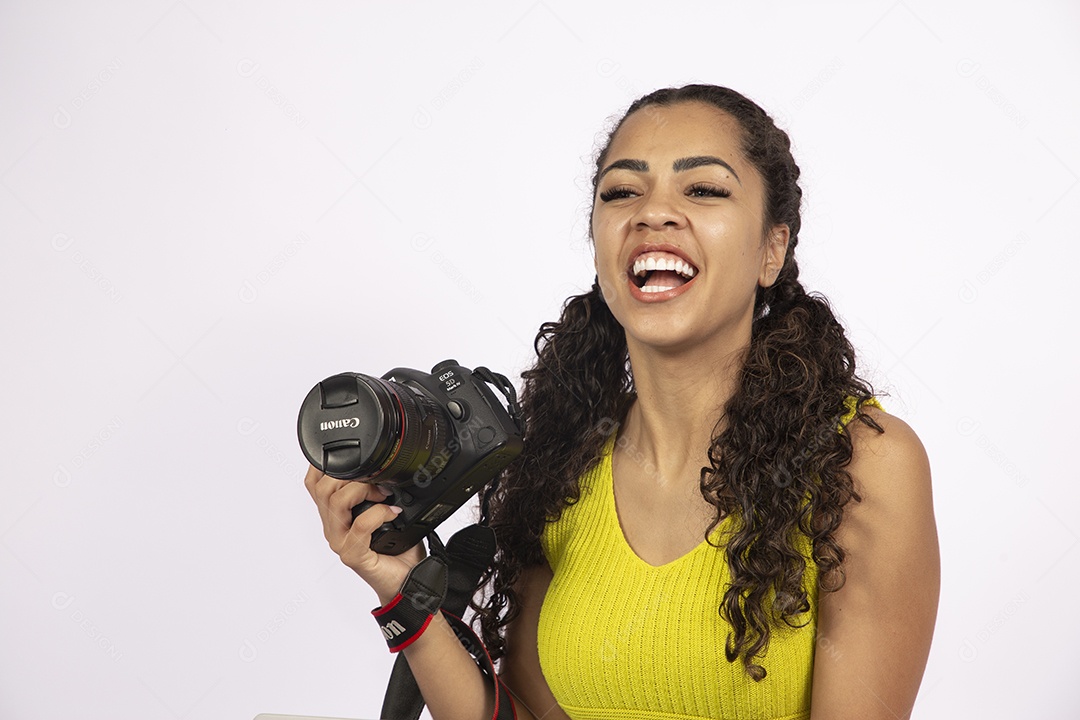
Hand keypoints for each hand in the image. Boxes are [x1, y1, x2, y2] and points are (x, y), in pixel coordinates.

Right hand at [304, 465, 425, 604]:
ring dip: (363, 490)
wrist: (409, 581)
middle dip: (350, 475)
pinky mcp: (353, 555)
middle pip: (322, 488)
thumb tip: (389, 467)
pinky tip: (392, 514)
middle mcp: (333, 528)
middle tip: (378, 482)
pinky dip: (379, 513)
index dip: (324, 465)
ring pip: (336, 503)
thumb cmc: (399, 548)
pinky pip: (359, 526)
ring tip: (384, 495)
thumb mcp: (387, 510)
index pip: (314, 484)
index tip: (350, 456)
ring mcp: (341, 542)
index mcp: (336, 515)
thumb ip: (378, 490)